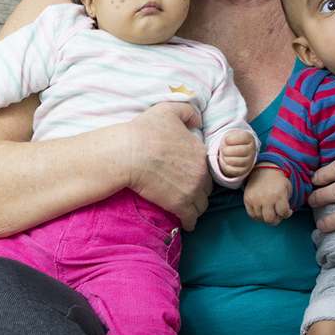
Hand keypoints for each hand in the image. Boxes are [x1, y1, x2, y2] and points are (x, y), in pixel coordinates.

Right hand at [121, 102, 213, 231]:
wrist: (127, 153)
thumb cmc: (144, 131)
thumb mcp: (168, 110)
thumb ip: (187, 111)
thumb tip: (198, 119)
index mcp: (200, 151)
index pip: (207, 167)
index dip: (199, 172)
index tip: (190, 175)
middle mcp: (200, 172)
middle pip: (207, 187)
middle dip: (200, 190)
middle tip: (189, 192)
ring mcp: (191, 190)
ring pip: (202, 205)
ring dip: (196, 206)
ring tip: (188, 208)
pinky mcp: (179, 204)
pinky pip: (191, 218)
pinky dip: (190, 222)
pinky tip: (186, 223)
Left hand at [219, 129, 256, 177]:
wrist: (236, 150)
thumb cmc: (233, 141)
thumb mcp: (231, 134)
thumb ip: (229, 136)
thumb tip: (226, 141)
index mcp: (249, 138)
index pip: (242, 138)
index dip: (230, 139)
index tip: (226, 140)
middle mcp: (252, 149)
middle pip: (239, 151)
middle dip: (226, 150)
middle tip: (223, 149)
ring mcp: (250, 160)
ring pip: (236, 162)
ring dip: (226, 159)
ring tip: (225, 156)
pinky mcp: (246, 170)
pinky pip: (235, 171)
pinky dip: (227, 167)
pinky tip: (226, 163)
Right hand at [243, 168, 292, 224]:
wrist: (264, 170)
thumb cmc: (278, 181)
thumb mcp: (288, 189)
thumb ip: (287, 203)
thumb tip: (281, 214)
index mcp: (278, 195)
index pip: (283, 213)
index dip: (287, 214)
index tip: (288, 211)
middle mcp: (266, 199)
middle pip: (270, 219)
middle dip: (276, 220)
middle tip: (277, 215)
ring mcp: (255, 199)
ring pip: (261, 218)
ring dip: (266, 217)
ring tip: (270, 211)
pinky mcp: (247, 199)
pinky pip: (252, 215)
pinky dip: (258, 217)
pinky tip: (262, 212)